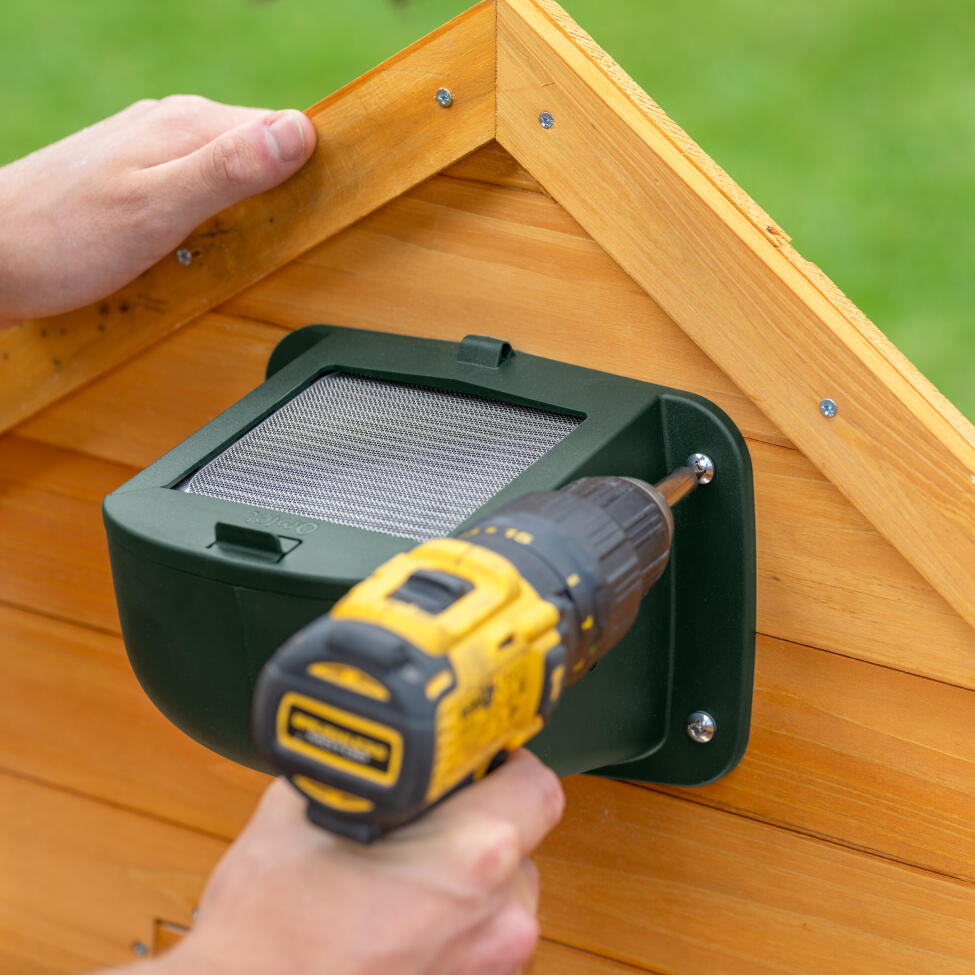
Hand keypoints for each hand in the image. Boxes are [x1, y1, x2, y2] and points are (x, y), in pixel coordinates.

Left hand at [0, 95, 315, 321]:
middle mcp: (172, 127)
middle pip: (260, 151)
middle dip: (285, 191)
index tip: (334, 203)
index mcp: (188, 126)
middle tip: (291, 240)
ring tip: (253, 247)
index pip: (284, 131)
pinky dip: (217, 217)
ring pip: (230, 171)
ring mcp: (152, 151)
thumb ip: (228, 171)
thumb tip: (298, 134)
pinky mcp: (138, 179)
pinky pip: (200, 188)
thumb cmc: (62, 240)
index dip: (315, 165)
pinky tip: (207, 245)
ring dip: (250, 207)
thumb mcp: (159, 209)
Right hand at [154, 750, 563, 974]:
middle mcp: (500, 918)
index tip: (470, 759)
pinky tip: (395, 919)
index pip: (536, 784)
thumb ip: (361, 771)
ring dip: (465, 877)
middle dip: (475, 821)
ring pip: (500, 894)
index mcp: (474, 857)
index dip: (503, 762)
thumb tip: (374, 748)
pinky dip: (450, 923)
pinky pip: (478, 939)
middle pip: (518, 841)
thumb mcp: (302, 811)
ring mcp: (491, 969)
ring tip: (397, 877)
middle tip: (418, 819)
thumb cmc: (265, 936)